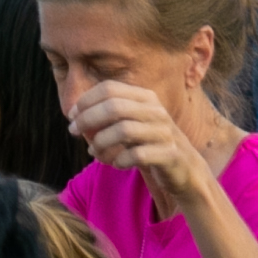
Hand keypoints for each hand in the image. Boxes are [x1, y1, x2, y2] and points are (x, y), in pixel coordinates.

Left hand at [68, 78, 203, 192]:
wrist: (186, 169)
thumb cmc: (149, 143)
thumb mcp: (131, 121)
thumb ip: (108, 113)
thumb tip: (73, 114)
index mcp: (146, 97)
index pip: (109, 88)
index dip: (85, 100)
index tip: (71, 116)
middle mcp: (157, 111)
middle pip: (113, 107)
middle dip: (87, 120)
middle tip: (73, 132)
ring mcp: (165, 132)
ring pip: (123, 130)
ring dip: (101, 143)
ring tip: (94, 153)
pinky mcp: (170, 155)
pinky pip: (137, 155)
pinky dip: (119, 160)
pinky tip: (115, 164)